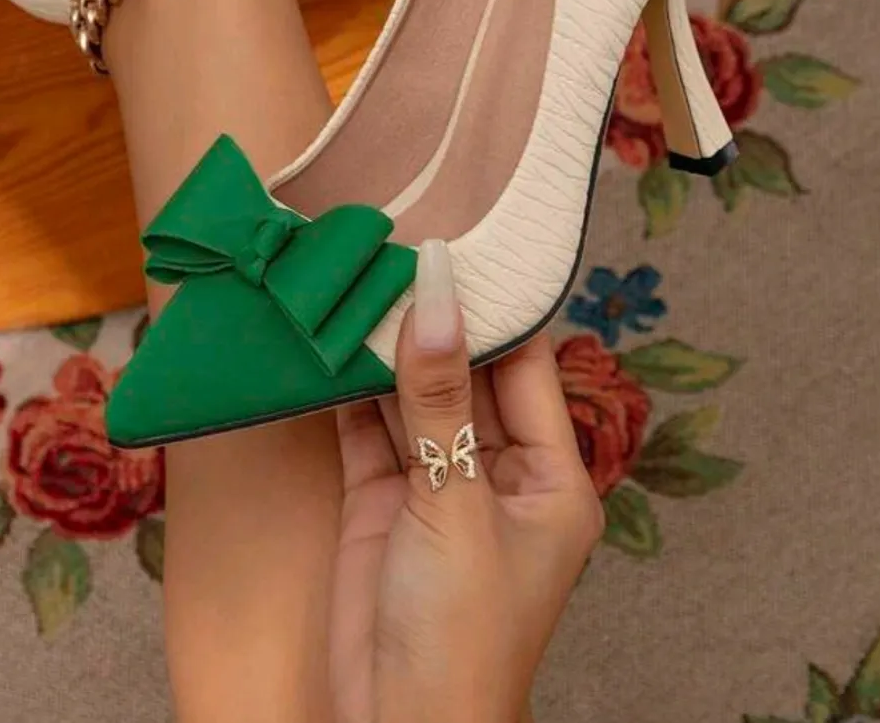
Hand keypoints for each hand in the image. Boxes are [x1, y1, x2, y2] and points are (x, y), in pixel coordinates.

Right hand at [329, 240, 602, 722]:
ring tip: (352, 272)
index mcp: (553, 478)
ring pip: (412, 395)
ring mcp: (436, 486)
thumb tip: (435, 292)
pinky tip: (327, 335)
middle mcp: (499, 474)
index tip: (456, 238)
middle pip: (465, 373)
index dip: (493, 304)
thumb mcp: (455, 507)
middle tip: (393, 240)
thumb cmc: (461, 640)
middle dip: (431, 317)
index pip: (527, 366)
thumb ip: (436, 398)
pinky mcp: (382, 501)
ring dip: (384, 346)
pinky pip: (368, 427)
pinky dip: (347, 386)